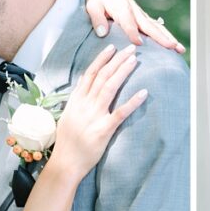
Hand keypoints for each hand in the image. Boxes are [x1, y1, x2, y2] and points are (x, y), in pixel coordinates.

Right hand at [51, 43, 147, 176]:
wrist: (65, 163)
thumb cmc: (67, 143)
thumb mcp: (67, 117)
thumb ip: (77, 102)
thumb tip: (84, 88)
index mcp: (76, 101)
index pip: (90, 74)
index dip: (101, 59)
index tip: (111, 47)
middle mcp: (84, 105)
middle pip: (102, 76)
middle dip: (117, 60)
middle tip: (130, 48)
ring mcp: (94, 116)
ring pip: (110, 88)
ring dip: (123, 72)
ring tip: (134, 60)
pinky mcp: (104, 129)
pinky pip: (120, 112)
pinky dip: (132, 101)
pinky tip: (144, 92)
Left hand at [85, 0, 184, 52]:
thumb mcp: (92, 5)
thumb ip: (97, 19)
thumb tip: (102, 33)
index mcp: (121, 7)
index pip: (128, 22)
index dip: (133, 32)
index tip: (139, 44)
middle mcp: (134, 11)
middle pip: (149, 26)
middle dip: (161, 37)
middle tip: (172, 46)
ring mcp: (140, 14)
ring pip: (156, 27)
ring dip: (168, 38)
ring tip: (180, 49)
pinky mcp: (142, 17)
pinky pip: (155, 27)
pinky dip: (165, 35)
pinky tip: (174, 45)